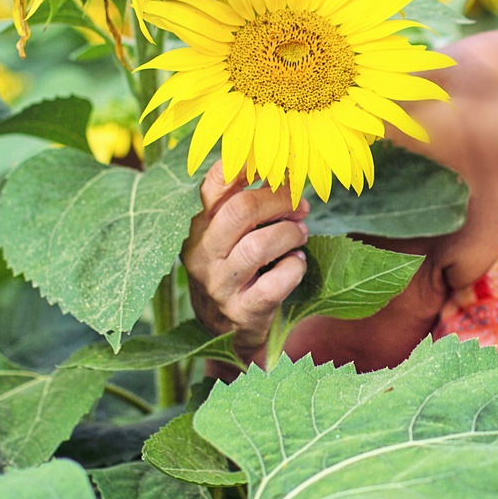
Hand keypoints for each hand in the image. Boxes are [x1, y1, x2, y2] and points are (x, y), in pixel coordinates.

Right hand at [182, 162, 310, 360]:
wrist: (226, 333)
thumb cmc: (235, 270)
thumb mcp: (228, 237)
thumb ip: (247, 207)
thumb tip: (288, 174)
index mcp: (196, 228)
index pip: (214, 184)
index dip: (248, 166)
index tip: (276, 165)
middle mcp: (201, 254)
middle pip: (241, 210)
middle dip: (280, 200)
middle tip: (300, 205)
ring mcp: (219, 285)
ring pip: (258, 245)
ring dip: (290, 234)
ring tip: (301, 235)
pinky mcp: (242, 311)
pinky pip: (275, 283)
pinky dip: (294, 267)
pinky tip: (297, 263)